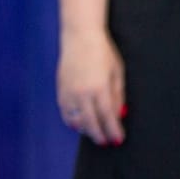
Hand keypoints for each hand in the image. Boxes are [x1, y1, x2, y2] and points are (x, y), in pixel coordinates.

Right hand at [57, 28, 124, 144]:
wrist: (80, 36)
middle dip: (100, 135)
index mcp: (99, 88)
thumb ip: (118, 96)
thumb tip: (118, 115)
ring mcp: (69, 91)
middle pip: (91, 122)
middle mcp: (82, 92)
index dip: (113, 131)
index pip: (108, 117)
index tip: (118, 139)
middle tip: (107, 142)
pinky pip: (65, 111)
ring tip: (94, 133)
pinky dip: (72, 120)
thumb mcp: (117, 73)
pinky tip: (78, 123)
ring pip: (75, 119)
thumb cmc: (102, 52)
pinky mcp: (60, 88)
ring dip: (85, 130)